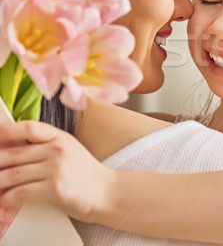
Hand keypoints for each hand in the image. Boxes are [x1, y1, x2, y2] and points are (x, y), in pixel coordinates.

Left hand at [0, 121, 114, 221]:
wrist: (106, 192)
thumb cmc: (84, 174)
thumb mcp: (68, 151)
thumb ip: (44, 147)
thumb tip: (9, 150)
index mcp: (60, 137)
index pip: (27, 127)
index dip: (5, 131)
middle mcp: (57, 150)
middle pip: (13, 154)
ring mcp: (56, 169)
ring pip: (12, 175)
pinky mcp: (55, 189)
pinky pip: (20, 193)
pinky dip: (7, 199)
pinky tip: (4, 201)